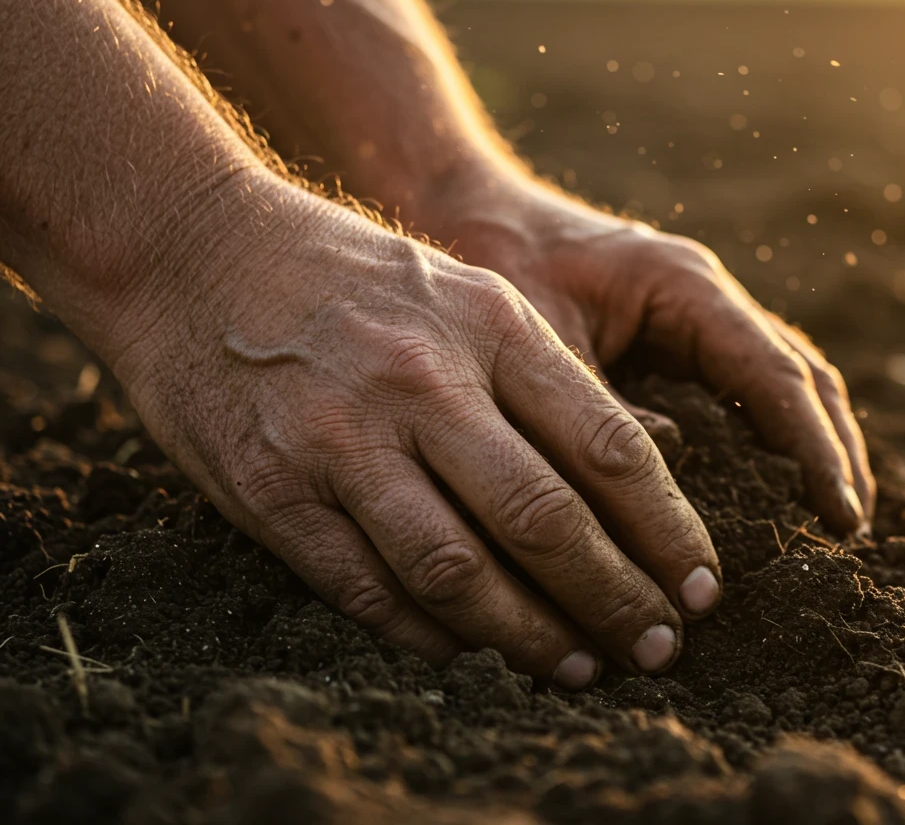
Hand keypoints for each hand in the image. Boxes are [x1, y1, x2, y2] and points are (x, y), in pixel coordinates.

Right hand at [109, 172, 721, 687]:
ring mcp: (342, 439)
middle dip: (617, 598)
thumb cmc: (353, 279)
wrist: (193, 248)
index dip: (667, 529)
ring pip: (458, 572)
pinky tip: (470, 650)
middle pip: (544, 519)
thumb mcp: (466, 295)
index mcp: (490, 327)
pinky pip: (367, 590)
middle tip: (659, 648)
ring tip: (580, 666)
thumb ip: (542, 380)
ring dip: (530, 637)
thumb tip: (637, 479)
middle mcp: (422, 383)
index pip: (607, 447)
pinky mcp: (272, 490)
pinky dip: (429, 634)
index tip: (701, 586)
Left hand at [430, 175, 876, 536]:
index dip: (814, 450)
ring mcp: (695, 314)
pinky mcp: (676, 335)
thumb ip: (595, 401)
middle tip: (848, 530)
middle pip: (801, 377)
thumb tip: (661, 465)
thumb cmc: (497, 259)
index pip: (777, 376)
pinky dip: (772, 433)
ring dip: (813, 444)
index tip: (839, 514)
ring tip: (832, 516)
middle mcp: (704, 297)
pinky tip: (772, 486)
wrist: (467, 207)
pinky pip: (745, 385)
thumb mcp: (539, 334)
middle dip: (832, 451)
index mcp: (685, 287)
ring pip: (783, 380)